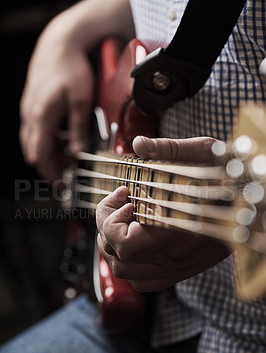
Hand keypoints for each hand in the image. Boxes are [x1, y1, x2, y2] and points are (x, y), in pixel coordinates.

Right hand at [20, 19, 94, 181]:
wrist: (59, 45)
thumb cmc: (71, 69)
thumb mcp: (81, 101)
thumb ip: (79, 130)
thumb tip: (79, 153)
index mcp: (41, 117)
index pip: (40, 156)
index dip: (50, 174)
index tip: (60, 186)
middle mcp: (30, 116)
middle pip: (34, 152)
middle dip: (51, 164)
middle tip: (71, 168)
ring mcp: (29, 111)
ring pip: (35, 142)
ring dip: (51, 152)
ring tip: (72, 150)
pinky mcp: (32, 107)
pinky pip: (37, 131)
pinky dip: (49, 139)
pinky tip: (65, 135)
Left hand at [96, 136, 229, 291]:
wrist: (255, 206)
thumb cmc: (233, 179)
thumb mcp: (206, 153)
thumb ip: (170, 150)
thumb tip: (139, 144)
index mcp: (177, 229)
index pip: (125, 243)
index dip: (111, 220)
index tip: (124, 195)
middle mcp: (175, 256)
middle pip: (118, 258)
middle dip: (107, 227)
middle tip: (121, 203)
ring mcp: (177, 268)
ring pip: (126, 273)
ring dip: (114, 245)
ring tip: (125, 220)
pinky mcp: (180, 272)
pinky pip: (142, 281)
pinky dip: (129, 264)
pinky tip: (135, 241)